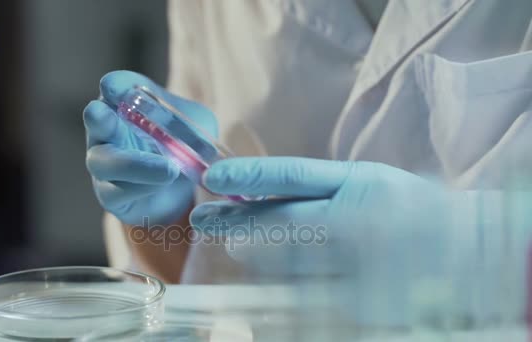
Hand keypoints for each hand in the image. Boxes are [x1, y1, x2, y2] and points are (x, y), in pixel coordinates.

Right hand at [84, 71, 216, 224]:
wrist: (182, 190)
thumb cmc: (183, 147)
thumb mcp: (196, 128)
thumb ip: (193, 125)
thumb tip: (190, 133)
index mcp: (128, 104)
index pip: (117, 86)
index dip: (116, 85)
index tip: (113, 86)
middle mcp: (109, 130)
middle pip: (97, 120)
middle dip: (99, 118)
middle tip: (100, 113)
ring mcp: (105, 163)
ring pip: (103, 162)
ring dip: (134, 164)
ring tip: (170, 169)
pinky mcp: (110, 195)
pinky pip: (117, 191)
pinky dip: (143, 186)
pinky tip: (165, 181)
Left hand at [190, 157, 496, 325]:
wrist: (464, 254)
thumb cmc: (409, 209)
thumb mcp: (367, 182)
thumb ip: (316, 185)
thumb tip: (260, 192)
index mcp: (361, 186)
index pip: (292, 177)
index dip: (248, 175)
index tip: (211, 176)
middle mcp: (356, 225)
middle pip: (278, 221)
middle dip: (234, 220)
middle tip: (205, 218)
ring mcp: (356, 266)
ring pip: (283, 259)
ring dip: (253, 250)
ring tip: (237, 242)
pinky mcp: (355, 303)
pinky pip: (301, 291)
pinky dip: (279, 279)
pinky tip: (268, 271)